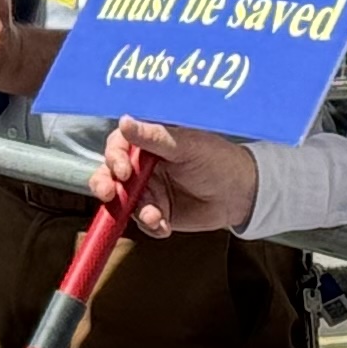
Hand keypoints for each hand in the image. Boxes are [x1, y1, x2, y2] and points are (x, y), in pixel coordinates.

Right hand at [104, 119, 257, 240]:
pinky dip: (151, 225)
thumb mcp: (186, 146)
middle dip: (104, 185)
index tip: (121, 170)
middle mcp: (143, 166)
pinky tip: (164, 225)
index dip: (113, 158)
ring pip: (124, 202)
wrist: (241, 194)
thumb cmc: (217, 159)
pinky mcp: (158, 212)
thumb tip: (125, 121)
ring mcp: (149, 190)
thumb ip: (153, 137)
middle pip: (111, 175)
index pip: (118, 147)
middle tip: (109, 194)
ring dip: (135, 210)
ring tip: (154, 215)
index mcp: (148, 142)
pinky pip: (143, 222)